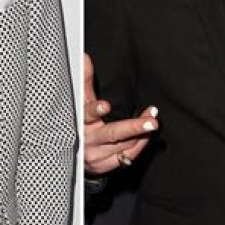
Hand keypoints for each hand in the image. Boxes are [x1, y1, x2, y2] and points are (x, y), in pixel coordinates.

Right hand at [84, 53, 158, 174]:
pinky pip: (127, 157)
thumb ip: (85, 81)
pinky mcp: (104, 166)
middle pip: (112, 134)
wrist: (72, 155)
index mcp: (80, 122)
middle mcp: (88, 141)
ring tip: (152, 119)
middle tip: (152, 121)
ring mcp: (96, 156)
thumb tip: (85, 58)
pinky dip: (139, 145)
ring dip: (142, 133)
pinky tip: (147, 135)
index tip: (105, 105)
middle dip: (133, 127)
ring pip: (124, 145)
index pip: (86, 115)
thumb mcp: (81, 101)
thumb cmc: (80, 121)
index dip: (95, 110)